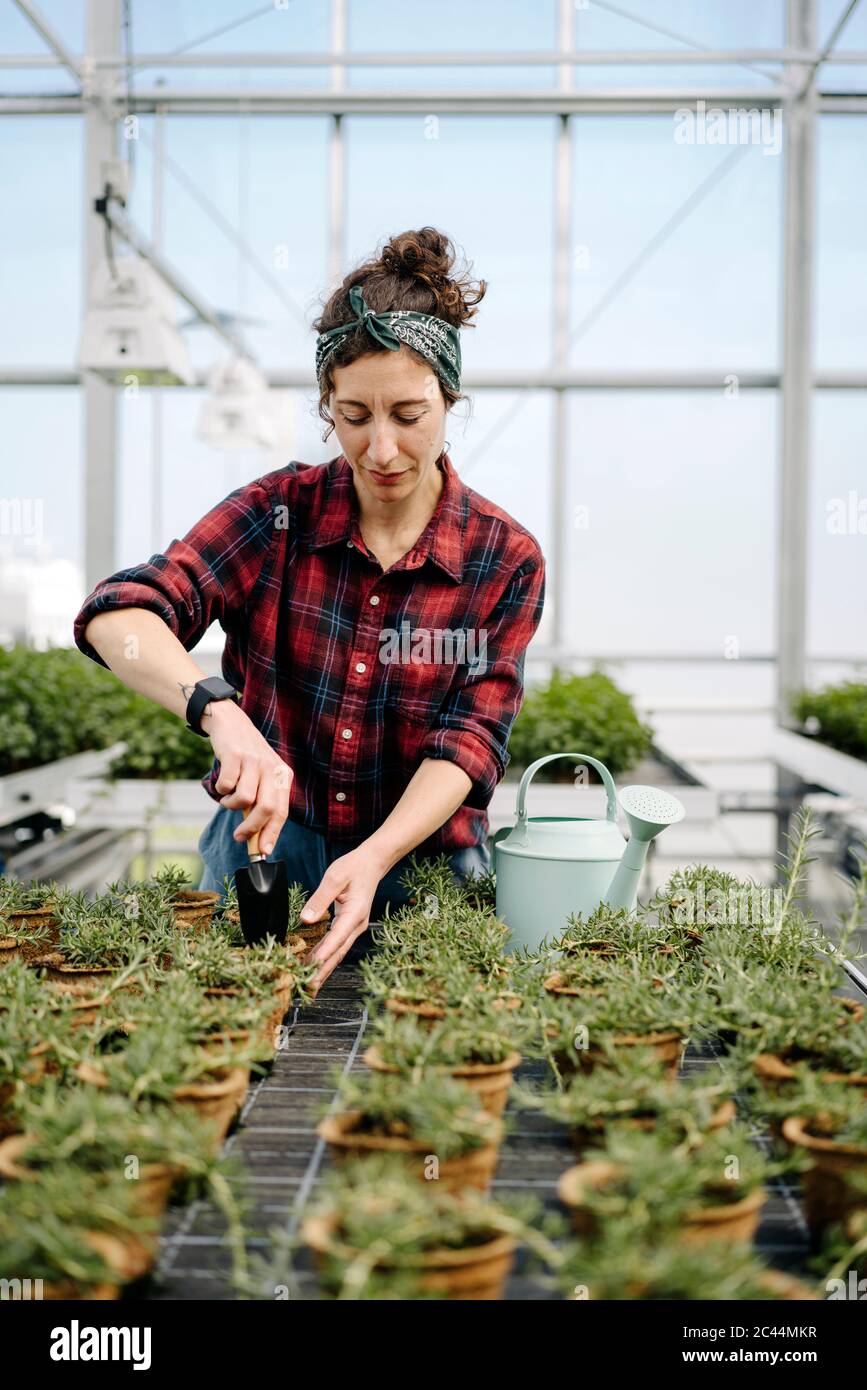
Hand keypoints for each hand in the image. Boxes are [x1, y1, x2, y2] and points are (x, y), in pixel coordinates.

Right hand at [202, 700, 292, 855]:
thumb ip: (261, 803)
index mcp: (284, 776)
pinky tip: (222, 785)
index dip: (272, 834)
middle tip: (239, 836)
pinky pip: (227, 785)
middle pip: (266, 808)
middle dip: (252, 829)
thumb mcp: (261, 777)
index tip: (263, 851)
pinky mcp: (236, 755)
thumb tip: (257, 840)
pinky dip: (221, 791)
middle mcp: (273, 768)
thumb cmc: (246, 759)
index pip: (282, 812)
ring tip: (228, 799)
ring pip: (244, 799)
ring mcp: (255, 761)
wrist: (231, 724)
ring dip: (231, 805)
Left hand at [301, 846, 386, 991]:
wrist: (372, 864)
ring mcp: (354, 928)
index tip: (312, 966)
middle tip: (308, 988)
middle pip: (338, 953)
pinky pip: (336, 946)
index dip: (324, 952)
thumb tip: (306, 918)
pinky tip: (314, 966)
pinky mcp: (349, 927)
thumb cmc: (354, 868)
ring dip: (323, 969)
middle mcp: (357, 925)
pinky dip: (325, 957)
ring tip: (308, 985)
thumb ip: (320, 898)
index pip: (337, 937)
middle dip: (323, 972)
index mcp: (355, 913)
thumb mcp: (335, 877)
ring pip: (337, 953)